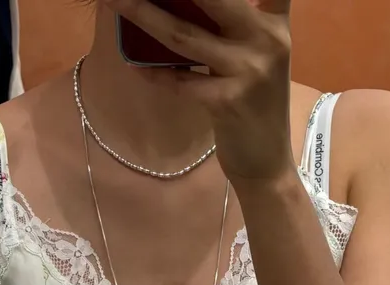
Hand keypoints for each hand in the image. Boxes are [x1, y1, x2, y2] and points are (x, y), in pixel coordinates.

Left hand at [105, 0, 294, 185]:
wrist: (266, 163)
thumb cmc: (254, 105)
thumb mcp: (253, 57)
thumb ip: (230, 26)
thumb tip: (175, 4)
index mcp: (274, 23)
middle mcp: (266, 41)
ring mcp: (248, 72)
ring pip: (184, 36)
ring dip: (143, 15)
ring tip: (114, 0)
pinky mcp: (227, 103)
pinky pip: (179, 81)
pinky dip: (155, 73)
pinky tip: (136, 66)